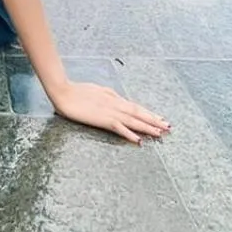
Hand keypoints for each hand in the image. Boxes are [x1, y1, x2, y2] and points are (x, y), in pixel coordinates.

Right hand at [49, 80, 169, 143]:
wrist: (63, 91)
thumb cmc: (76, 91)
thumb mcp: (97, 91)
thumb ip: (108, 96)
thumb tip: (118, 100)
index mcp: (113, 97)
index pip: (135, 106)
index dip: (148, 113)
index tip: (159, 118)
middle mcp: (115, 103)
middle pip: (138, 113)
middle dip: (154, 120)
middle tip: (168, 127)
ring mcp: (110, 111)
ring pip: (133, 120)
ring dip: (148, 127)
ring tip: (160, 133)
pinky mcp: (102, 119)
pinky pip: (119, 128)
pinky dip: (130, 134)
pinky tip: (139, 140)